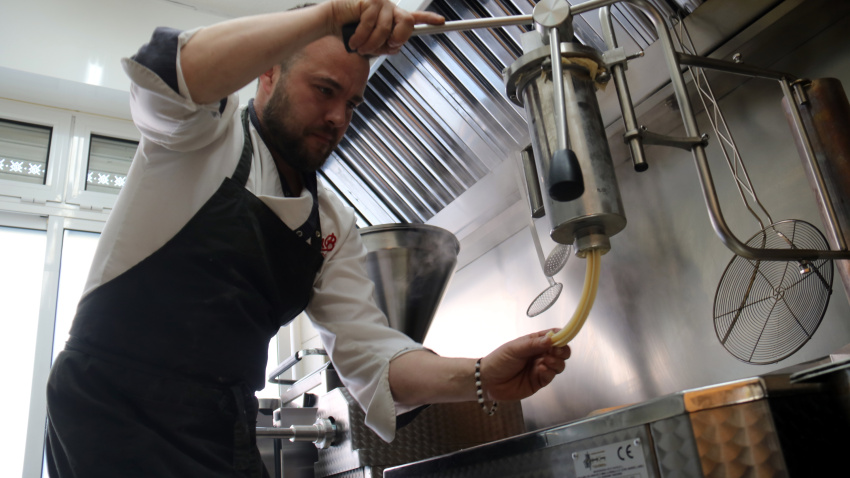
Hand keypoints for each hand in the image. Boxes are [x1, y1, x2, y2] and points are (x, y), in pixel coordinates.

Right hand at [328, 0, 443, 54]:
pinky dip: (360, 37)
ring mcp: (380, 2)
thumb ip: (388, 45)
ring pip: (386, 29)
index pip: (414, 17)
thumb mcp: (373, 45)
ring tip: (360, 47)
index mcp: (393, 18)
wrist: (331, 25)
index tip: (441, 21)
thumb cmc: (352, 35)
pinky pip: (371, 24)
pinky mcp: (369, 0)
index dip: (429, 18)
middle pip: (406, 23)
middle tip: (385, 45)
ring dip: (372, 44)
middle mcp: (389, 8)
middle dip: (397, 39)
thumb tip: (397, 46)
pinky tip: (353, 40)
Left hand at [480, 329, 569, 401]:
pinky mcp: (539, 381)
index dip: (561, 336)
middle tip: (555, 351)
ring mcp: (541, 368)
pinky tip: (540, 370)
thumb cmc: (499, 360)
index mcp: (534, 342)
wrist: (488, 381)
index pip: (553, 336)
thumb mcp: (515, 348)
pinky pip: (551, 376)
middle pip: (561, 351)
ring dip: (557, 362)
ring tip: (546, 361)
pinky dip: (549, 372)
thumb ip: (533, 344)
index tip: (563, 337)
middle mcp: (540, 354)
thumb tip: (551, 338)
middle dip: (562, 351)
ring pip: (559, 364)